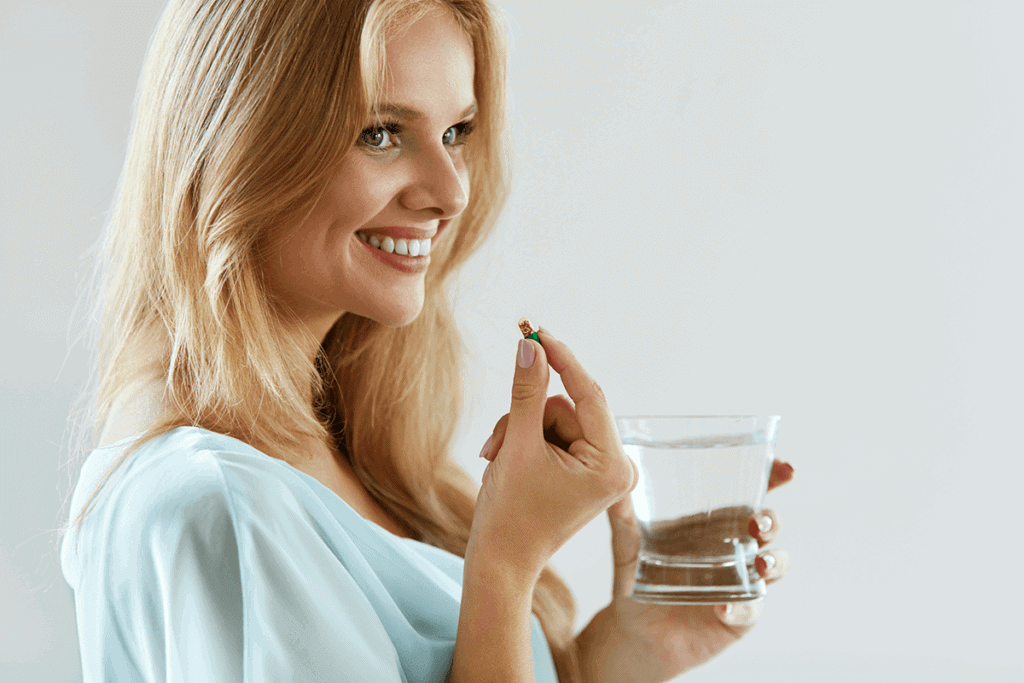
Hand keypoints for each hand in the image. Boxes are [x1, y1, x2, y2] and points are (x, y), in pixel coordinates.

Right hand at [469, 328, 638, 585]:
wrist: (500, 560)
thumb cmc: (511, 513)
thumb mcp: (517, 445)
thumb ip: (526, 391)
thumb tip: (530, 346)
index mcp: (612, 464)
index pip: (590, 394)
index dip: (563, 359)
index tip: (538, 330)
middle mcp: (615, 465)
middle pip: (566, 406)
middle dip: (527, 417)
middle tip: (499, 443)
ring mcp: (600, 468)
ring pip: (554, 416)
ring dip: (520, 430)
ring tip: (501, 460)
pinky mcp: (584, 469)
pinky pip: (552, 432)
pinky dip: (525, 441)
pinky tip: (507, 463)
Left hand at [572, 460, 794, 682]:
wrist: (633, 632)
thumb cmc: (634, 578)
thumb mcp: (626, 543)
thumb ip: (622, 515)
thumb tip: (615, 480)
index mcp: (711, 521)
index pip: (748, 492)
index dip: (770, 477)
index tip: (785, 468)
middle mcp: (733, 547)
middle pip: (768, 526)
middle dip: (771, 520)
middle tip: (758, 523)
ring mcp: (739, 581)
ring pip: (773, 565)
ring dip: (773, 561)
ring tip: (759, 563)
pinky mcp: (737, 615)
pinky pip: (748, 610)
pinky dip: (741, 607)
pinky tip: (725, 606)